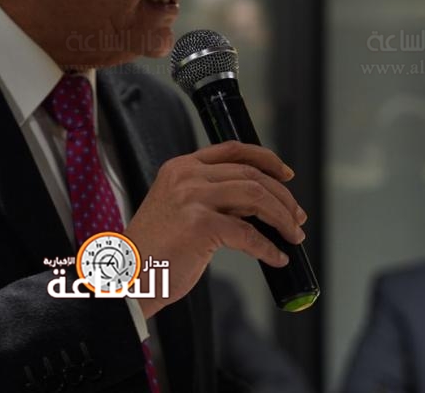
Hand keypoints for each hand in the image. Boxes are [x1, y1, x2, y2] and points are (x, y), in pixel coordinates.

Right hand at [124, 141, 306, 318]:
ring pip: (256, 197)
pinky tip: (276, 257)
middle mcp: (186, 176)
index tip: (286, 175)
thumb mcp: (176, 207)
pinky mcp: (200, 226)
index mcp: (180, 167)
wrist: (128, 275)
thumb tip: (256, 204)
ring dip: (282, 218)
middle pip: (251, 175)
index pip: (232, 150)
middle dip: (282, 197)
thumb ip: (207, 196)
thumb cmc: (154, 250)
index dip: (266, 159)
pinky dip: (268, 248)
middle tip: (296, 217)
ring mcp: (192, 199)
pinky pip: (248, 234)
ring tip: (293, 235)